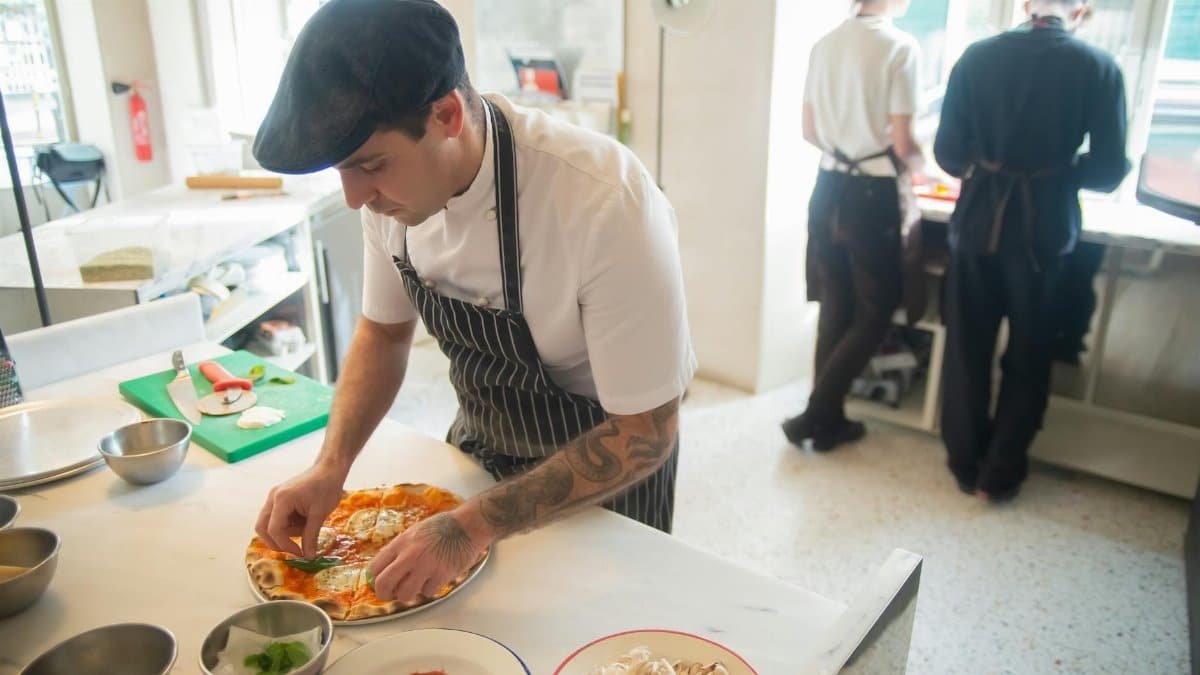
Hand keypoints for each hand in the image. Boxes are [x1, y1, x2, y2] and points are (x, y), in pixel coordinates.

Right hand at [255, 464, 345, 556]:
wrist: (329, 469)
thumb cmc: (327, 488)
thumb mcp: (320, 514)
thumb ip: (311, 536)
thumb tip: (308, 557)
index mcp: (282, 500)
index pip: (274, 529)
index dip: (285, 545)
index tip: (300, 553)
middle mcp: (273, 498)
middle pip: (263, 528)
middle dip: (277, 542)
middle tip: (296, 549)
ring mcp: (274, 497)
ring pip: (268, 524)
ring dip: (285, 532)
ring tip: (306, 527)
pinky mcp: (279, 499)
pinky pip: (276, 517)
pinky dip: (287, 525)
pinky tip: (304, 521)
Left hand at [368, 510, 489, 602]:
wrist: (467, 526)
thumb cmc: (443, 527)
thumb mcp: (414, 532)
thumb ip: (400, 549)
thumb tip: (387, 568)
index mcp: (401, 543)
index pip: (375, 567)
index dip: (373, 580)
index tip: (378, 584)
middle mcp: (410, 555)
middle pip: (384, 584)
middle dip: (384, 595)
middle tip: (390, 596)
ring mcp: (425, 566)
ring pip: (404, 594)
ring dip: (409, 594)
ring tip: (415, 586)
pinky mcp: (441, 575)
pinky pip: (427, 593)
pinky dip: (429, 589)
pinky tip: (434, 579)